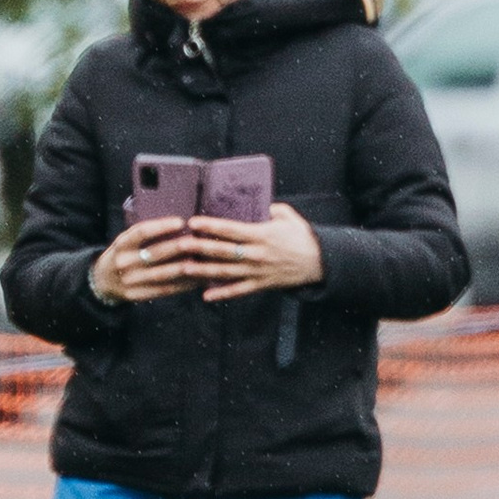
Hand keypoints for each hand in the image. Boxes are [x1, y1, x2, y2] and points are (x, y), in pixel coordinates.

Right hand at [91, 218, 211, 304]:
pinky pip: (164, 290)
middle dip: (179, 247)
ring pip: (163, 274)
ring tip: (204, 261)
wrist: (101, 282)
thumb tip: (179, 225)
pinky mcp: (137, 296)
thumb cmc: (122, 255)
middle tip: (199, 241)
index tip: (181, 221)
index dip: (161, 226)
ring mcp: (130, 281)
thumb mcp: (125, 241)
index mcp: (121, 244)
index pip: (141, 232)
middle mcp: (124, 262)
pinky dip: (183, 285)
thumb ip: (144, 235)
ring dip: (186, 268)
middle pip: (155, 254)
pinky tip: (198, 280)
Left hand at [190, 205, 324, 300]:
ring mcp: (257, 271)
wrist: (319, 262)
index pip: (231, 229)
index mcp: (262, 234)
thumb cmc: (302, 237)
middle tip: (179, 244)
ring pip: (226, 272)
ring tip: (184, 268)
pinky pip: (238, 291)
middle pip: (223, 251)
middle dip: (200, 247)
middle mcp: (257, 254)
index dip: (210, 226)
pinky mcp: (261, 285)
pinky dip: (222, 294)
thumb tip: (257, 203)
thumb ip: (271, 208)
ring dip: (203, 271)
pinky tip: (205, 296)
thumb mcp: (288, 216)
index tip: (193, 222)